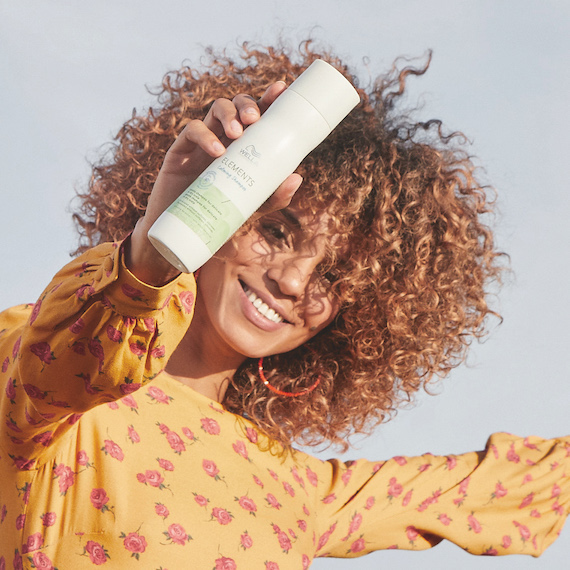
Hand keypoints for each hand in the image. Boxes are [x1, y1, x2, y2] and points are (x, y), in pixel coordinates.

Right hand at [127, 82, 303, 284]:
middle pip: (236, 105)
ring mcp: (202, 142)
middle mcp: (224, 138)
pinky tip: (218, 151)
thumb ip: (275, 195)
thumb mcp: (254, 206)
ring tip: (237, 133)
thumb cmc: (223, 212)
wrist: (188, 230)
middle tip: (255, 118)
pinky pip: (192, 131)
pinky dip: (205, 136)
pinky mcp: (181, 151)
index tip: (280, 89)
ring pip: (215, 111)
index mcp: (244, 145)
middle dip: (247, 104)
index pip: (257, 115)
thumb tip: (297, 177)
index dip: (268, 98)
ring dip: (228, 114)